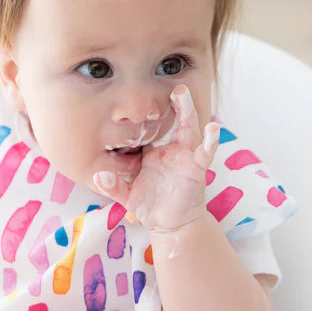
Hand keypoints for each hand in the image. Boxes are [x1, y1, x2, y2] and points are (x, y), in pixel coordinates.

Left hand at [92, 85, 219, 230]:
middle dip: (176, 103)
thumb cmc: (149, 205)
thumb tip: (98, 176)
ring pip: (189, 129)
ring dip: (188, 111)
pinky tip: (213, 129)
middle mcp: (172, 150)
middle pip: (175, 121)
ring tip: (182, 94)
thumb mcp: (126, 196)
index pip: (151, 127)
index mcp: (154, 152)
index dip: (148, 112)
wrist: (170, 224)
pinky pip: (204, 154)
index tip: (140, 90)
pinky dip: (210, 142)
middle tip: (173, 85)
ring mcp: (185, 158)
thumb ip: (113, 187)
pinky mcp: (196, 170)